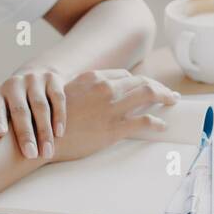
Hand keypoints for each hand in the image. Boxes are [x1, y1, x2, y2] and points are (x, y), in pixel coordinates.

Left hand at [0, 69, 67, 159]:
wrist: (33, 77)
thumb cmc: (11, 106)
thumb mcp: (0, 113)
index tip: (0, 133)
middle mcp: (13, 84)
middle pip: (20, 111)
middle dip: (26, 134)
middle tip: (31, 155)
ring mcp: (33, 79)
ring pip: (41, 107)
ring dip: (45, 131)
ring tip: (47, 152)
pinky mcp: (51, 78)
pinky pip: (57, 99)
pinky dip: (59, 117)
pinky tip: (59, 134)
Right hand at [52, 70, 180, 162]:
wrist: (42, 137)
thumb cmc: (51, 118)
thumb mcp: (67, 93)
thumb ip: (85, 89)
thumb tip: (96, 91)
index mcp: (94, 77)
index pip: (126, 75)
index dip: (140, 81)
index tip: (148, 87)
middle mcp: (106, 88)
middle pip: (142, 81)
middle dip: (159, 87)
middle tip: (169, 94)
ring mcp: (112, 107)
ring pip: (148, 94)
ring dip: (165, 97)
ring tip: (172, 101)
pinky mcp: (115, 127)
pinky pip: (145, 121)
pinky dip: (157, 122)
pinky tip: (162, 125)